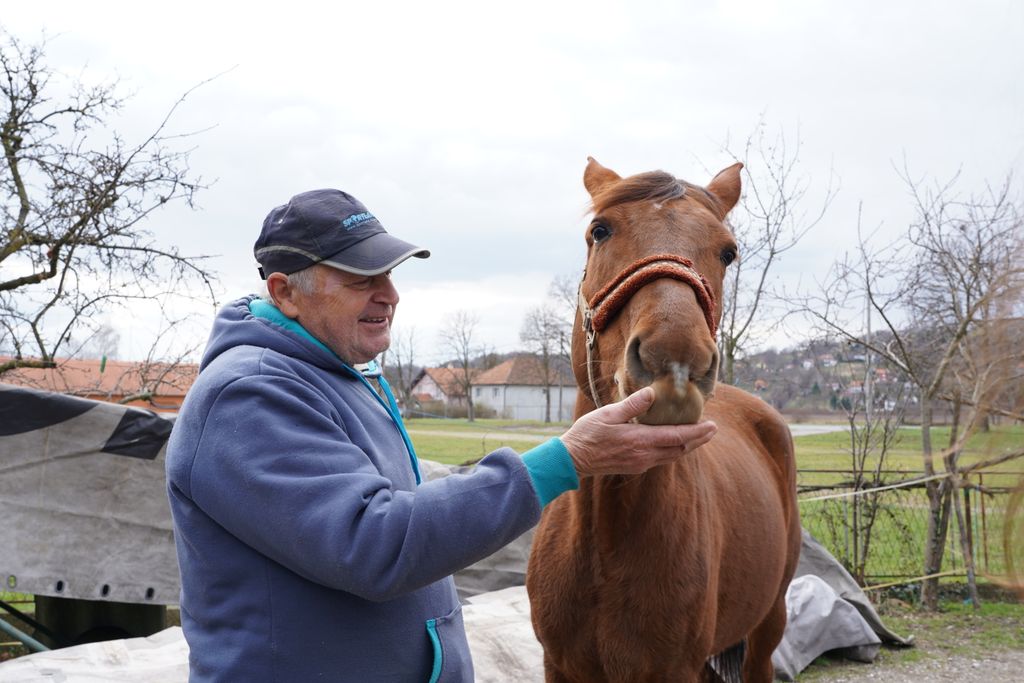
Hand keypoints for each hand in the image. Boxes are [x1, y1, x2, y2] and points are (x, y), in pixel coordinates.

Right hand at [560, 387, 716, 476]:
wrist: (573, 460)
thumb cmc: (588, 434)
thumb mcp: (608, 414)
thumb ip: (632, 405)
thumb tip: (652, 393)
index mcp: (640, 440)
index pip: (678, 437)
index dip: (698, 432)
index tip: (712, 426)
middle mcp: (644, 455)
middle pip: (680, 449)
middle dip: (698, 440)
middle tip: (712, 430)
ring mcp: (640, 463)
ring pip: (671, 456)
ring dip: (687, 446)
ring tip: (698, 436)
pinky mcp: (634, 467)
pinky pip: (660, 459)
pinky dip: (672, 450)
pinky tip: (672, 443)